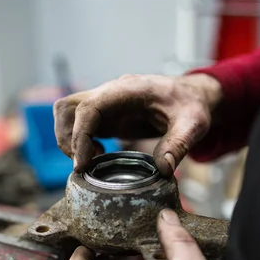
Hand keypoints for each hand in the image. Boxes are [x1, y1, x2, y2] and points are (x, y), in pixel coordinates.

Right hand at [53, 74, 222, 175]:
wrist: (191, 97)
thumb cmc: (191, 105)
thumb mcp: (193, 124)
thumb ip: (178, 144)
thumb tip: (162, 169)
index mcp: (126, 90)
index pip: (89, 107)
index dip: (79, 135)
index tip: (82, 163)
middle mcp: (109, 94)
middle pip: (67, 108)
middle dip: (67, 138)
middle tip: (83, 165)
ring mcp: (105, 104)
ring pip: (67, 114)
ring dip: (69, 140)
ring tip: (89, 162)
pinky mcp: (106, 116)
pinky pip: (78, 124)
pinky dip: (78, 142)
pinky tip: (98, 156)